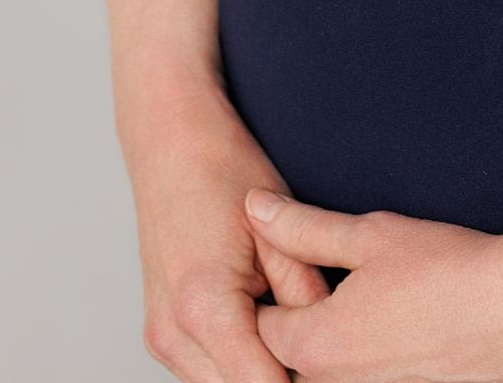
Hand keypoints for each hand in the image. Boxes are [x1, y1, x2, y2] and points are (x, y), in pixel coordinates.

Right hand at [122, 77, 329, 380]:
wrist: (170, 143)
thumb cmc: (224, 172)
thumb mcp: (280, 230)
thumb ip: (306, 297)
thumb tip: (332, 344)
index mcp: (205, 308)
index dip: (305, 380)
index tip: (339, 368)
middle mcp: (174, 333)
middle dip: (286, 378)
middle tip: (329, 353)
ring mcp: (163, 337)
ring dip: (261, 372)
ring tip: (301, 339)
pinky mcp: (162, 333)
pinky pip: (207, 371)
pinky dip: (239, 362)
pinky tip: (269, 330)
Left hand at [243, 190, 502, 382]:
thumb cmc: (453, 272)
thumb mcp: (372, 235)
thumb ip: (304, 228)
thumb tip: (255, 209)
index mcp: (314, 348)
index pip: (265, 324)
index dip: (281, 285)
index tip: (308, 259)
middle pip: (295, 359)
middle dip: (310, 321)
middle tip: (355, 284)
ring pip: (336, 375)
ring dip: (350, 345)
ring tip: (394, 307)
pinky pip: (375, 380)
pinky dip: (382, 362)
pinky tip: (416, 330)